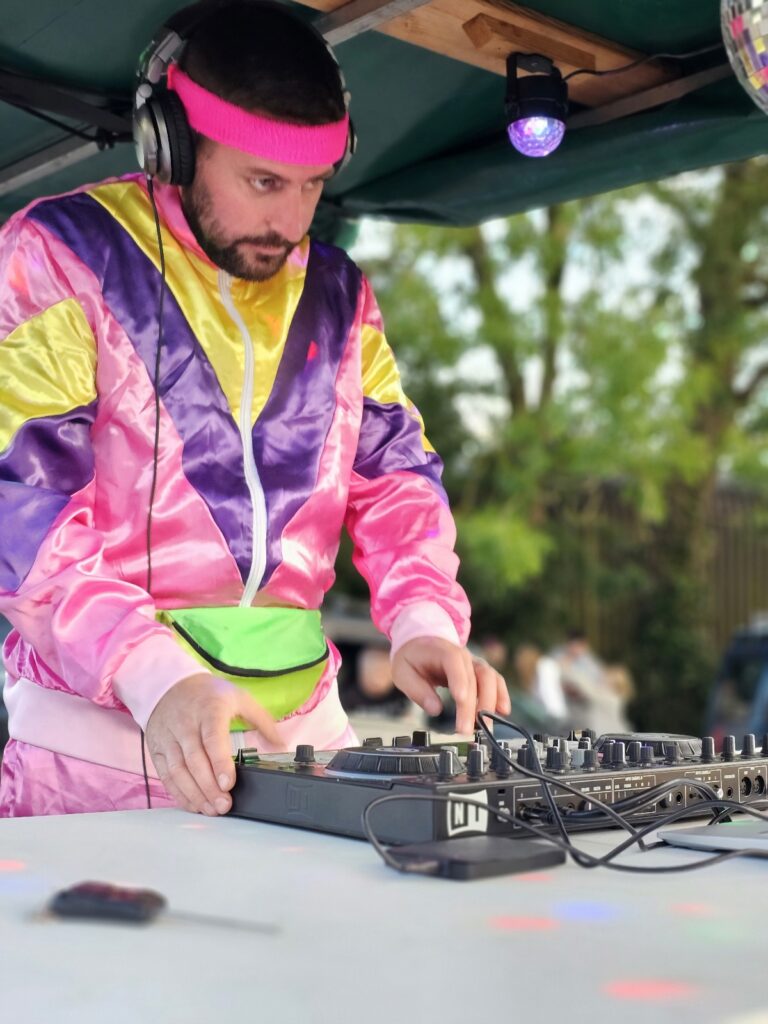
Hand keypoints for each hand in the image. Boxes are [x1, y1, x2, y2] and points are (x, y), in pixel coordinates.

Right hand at [145, 672, 280, 814]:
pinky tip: (193, 804)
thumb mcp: (239, 697)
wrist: (171, 684)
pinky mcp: (158, 749)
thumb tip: (280, 744)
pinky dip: (178, 793)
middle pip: (195, 760)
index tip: (228, 784)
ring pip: (178, 771)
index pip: (213, 739)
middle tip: (224, 805)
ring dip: (194, 794)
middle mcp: (186, 724)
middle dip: (209, 787)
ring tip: (211, 809)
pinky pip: (166, 775)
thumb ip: (262, 720)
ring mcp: (169, 737)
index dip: (220, 763)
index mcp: (209, 710)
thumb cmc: (209, 694)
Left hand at [391, 637, 510, 733]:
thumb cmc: (412, 657)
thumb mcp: (403, 672)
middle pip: (475, 677)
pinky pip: (495, 681)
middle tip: (466, 729)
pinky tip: (503, 711)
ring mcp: (474, 663)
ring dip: (490, 703)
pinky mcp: (479, 672)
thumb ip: (417, 690)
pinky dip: (501, 695)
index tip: (461, 700)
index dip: (460, 681)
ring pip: (490, 678)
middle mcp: (463, 656)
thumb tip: (435, 709)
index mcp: (443, 651)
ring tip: (484, 726)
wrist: (422, 641)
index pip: (454, 663)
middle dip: (473, 705)